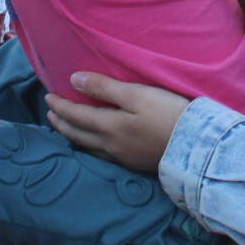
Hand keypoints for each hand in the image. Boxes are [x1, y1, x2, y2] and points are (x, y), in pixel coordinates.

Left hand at [42, 71, 189, 173]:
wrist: (196, 145)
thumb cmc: (167, 113)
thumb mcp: (136, 94)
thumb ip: (104, 87)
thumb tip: (73, 80)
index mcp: (109, 126)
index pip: (76, 115)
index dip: (60, 106)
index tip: (48, 97)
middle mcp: (111, 145)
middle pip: (78, 134)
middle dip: (61, 123)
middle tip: (50, 114)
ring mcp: (123, 157)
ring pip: (88, 147)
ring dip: (73, 136)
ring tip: (66, 129)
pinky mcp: (135, 164)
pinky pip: (102, 156)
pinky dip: (90, 147)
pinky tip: (95, 146)